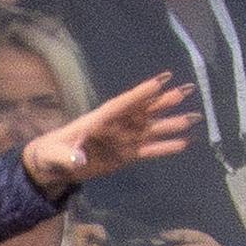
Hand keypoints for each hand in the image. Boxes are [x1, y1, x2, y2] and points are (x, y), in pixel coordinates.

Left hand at [23, 75, 196, 191]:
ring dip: (173, 123)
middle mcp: (117, 125)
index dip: (143, 92)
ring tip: (195, 117)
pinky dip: (166, 147)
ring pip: (152, 128)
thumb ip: (67, 155)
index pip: (124, 103)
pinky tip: (184, 143)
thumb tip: (79, 158)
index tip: (163, 79)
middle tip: (189, 88)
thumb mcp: (54, 155)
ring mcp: (124, 139)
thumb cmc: (51, 154)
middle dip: (166, 100)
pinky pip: (150, 149)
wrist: (53, 166)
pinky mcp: (126, 154)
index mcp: (99, 118)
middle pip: (145, 110)